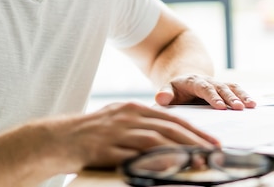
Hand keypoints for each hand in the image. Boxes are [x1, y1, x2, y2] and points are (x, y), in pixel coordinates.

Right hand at [50, 102, 219, 170]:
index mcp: (132, 108)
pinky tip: (172, 165)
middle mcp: (128, 116)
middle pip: (170, 127)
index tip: (212, 141)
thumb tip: (165, 137)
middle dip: (196, 140)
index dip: (194, 130)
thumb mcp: (117, 121)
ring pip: (158, 139)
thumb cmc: (89, 134)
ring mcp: (118, 131)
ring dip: (183, 150)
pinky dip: (158, 159)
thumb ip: (139, 125)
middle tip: (215, 152)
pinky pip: (138, 155)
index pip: (171, 118)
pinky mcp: (109, 148)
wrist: (57, 139)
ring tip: (201, 161)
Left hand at [154, 74, 256, 109]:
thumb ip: (164, 94)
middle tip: (238, 108)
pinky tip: (253, 104)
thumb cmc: (176, 91)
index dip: (212, 96)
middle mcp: (208, 81)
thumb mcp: (168, 90)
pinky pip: (236, 90)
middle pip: (220, 88)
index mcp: (193, 82)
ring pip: (231, 87)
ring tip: (250, 106)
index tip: (219, 106)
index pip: (203, 88)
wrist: (185, 81)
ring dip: (241, 96)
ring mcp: (218, 83)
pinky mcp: (225, 87)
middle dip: (230, 98)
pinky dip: (245, 96)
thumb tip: (161, 98)